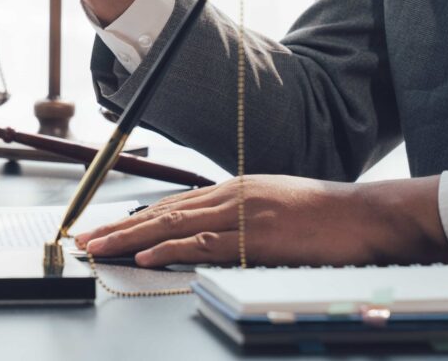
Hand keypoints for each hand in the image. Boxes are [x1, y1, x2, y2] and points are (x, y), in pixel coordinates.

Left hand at [74, 175, 447, 266]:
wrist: (364, 216)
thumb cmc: (322, 215)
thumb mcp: (271, 206)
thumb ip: (237, 215)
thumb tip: (207, 230)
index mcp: (230, 190)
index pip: (169, 205)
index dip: (133, 218)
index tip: (104, 228)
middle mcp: (227, 197)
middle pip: (159, 212)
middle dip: (117, 227)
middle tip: (83, 238)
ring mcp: (239, 215)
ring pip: (170, 225)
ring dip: (129, 239)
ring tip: (97, 248)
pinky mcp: (254, 238)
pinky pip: (204, 244)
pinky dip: (169, 250)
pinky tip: (145, 257)